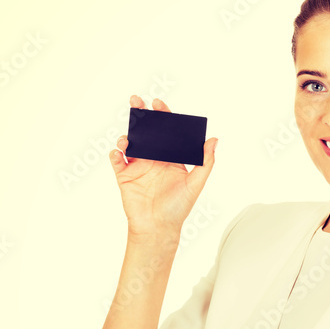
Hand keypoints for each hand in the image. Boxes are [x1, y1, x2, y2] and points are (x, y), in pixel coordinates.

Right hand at [111, 95, 218, 242]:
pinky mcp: (124, 176)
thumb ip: (205, 162)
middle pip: (146, 131)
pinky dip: (115, 153)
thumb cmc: (178, 208)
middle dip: (140, 115)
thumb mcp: (196, 184)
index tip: (158, 104)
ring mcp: (138, 166)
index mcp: (170, 157)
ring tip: (128, 138)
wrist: (158, 228)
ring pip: (130, 142)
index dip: (162, 116)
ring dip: (127, 135)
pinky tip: (119, 152)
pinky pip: (116, 160)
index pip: (166, 131)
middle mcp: (154, 159)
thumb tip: (214, 139)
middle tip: (136, 101)